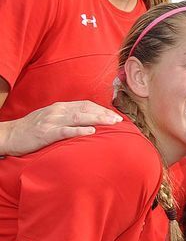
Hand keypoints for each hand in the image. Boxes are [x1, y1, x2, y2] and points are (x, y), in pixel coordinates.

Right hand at [0, 102, 121, 155]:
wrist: (9, 135)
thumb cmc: (31, 129)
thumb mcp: (51, 118)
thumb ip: (67, 118)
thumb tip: (87, 121)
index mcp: (59, 107)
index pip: (85, 104)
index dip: (101, 109)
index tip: (115, 115)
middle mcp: (57, 111)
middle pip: (85, 109)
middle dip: (103, 114)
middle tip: (119, 120)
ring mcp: (51, 121)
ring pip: (78, 117)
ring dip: (97, 119)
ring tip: (111, 123)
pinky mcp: (46, 133)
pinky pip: (65, 131)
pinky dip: (78, 130)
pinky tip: (91, 131)